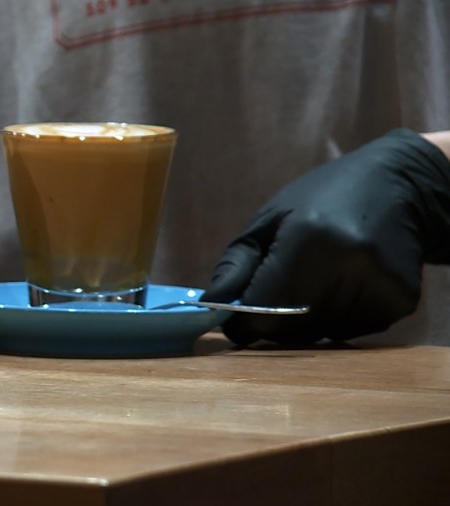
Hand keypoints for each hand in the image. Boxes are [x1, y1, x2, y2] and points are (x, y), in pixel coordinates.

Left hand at [201, 129, 449, 344]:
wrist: (400, 186)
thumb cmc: (322, 198)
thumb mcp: (268, 220)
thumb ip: (236, 266)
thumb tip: (211, 308)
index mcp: (307, 239)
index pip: (264, 309)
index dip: (243, 323)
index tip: (236, 322)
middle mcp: (347, 264)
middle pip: (291, 328)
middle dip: (273, 323)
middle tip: (277, 295)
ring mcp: (378, 284)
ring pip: (320, 335)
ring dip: (306, 321)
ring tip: (317, 280)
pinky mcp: (400, 301)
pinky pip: (351, 332)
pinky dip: (337, 319)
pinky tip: (344, 285)